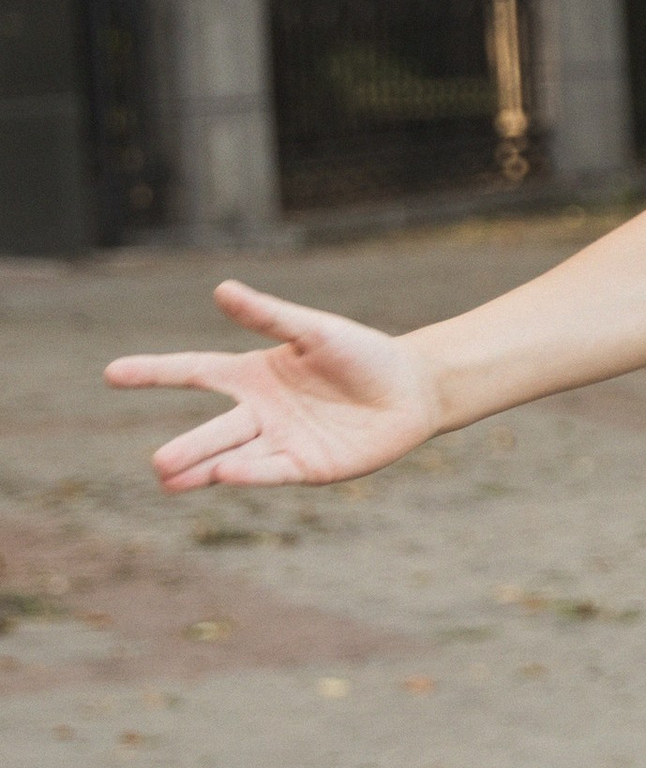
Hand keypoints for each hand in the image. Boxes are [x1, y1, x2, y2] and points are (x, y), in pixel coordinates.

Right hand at [104, 280, 441, 491]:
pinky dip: (251, 472)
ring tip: (170, 479)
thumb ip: (269, 315)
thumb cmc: (363, 353)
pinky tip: (226, 474)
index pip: (194, 371)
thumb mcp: (314, 330)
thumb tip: (221, 289)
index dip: (154, 373)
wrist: (412, 389)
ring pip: (234, 457)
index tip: (112, 374)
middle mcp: (261, 412)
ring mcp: (282, 442)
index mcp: (253, 374)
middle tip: (157, 464)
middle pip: (214, 430)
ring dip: (205, 469)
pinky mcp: (309, 466)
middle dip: (186, 448)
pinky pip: (274, 469)